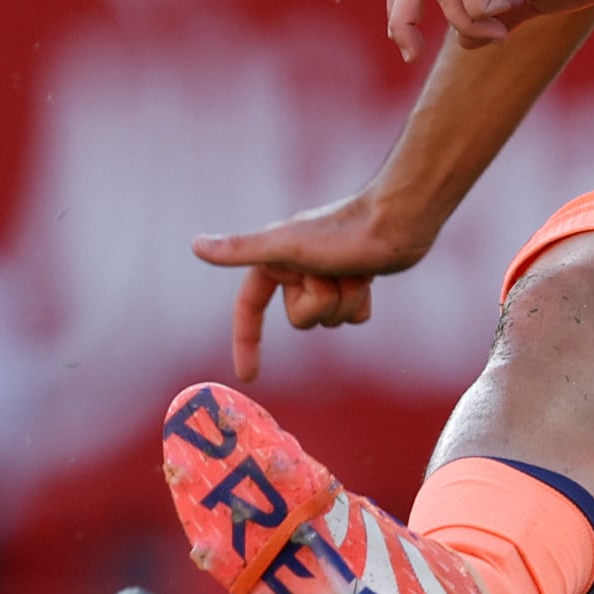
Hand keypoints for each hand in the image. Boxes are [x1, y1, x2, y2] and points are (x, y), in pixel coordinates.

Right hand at [193, 189, 436, 382]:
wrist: (396, 220)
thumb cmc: (340, 230)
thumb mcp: (285, 246)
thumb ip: (240, 250)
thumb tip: (196, 245)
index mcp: (275, 260)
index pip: (250, 306)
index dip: (246, 340)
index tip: (250, 374)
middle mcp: (297, 268)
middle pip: (299, 319)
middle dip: (319, 303)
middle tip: (331, 274)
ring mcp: (328, 276)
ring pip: (328, 319)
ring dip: (343, 300)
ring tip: (354, 271)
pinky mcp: (355, 281)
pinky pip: (352, 317)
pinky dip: (360, 304)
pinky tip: (368, 279)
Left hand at [383, 0, 593, 55]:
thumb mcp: (535, 1)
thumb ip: (502, 16)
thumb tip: (468, 42)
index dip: (403, 8)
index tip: (411, 49)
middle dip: (401, 18)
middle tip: (410, 55)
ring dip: (462, 23)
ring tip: (500, 35)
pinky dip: (478, 14)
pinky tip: (508, 21)